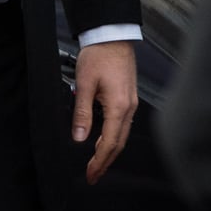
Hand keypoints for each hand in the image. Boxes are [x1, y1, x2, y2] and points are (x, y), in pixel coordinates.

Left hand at [72, 40, 137, 184]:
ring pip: (122, 134)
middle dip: (105, 161)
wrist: (111, 35)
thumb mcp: (84, 83)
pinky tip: (103, 139)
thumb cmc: (98, 55)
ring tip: (96, 162)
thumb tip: (79, 138)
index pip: (109, 143)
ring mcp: (131, 102)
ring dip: (109, 150)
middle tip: (93, 175)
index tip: (90, 174)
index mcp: (119, 107)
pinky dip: (114, 136)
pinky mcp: (129, 97)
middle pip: (119, 143)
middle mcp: (129, 108)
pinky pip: (123, 124)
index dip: (99, 161)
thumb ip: (81, 112)